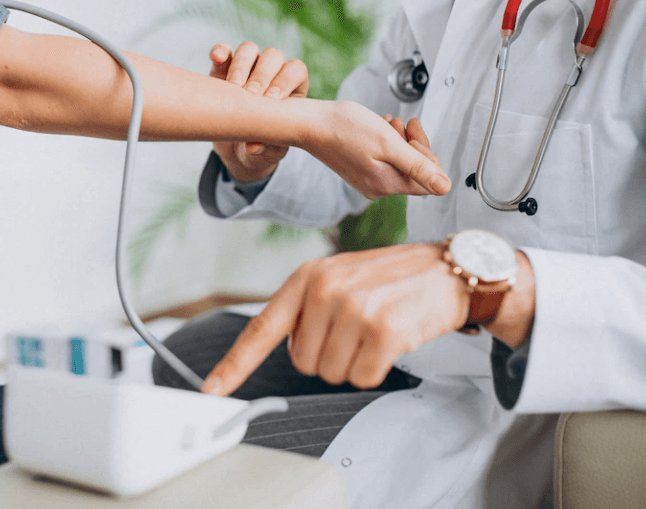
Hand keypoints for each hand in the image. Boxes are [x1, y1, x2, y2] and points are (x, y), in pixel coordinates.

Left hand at [201, 244, 535, 395]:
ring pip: (332, 374)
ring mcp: (353, 309)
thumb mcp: (338, 277)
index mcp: (305, 278)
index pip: (261, 328)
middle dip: (329, 356)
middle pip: (302, 363)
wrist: (448, 270)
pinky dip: (377, 368)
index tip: (213, 390)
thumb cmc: (389, 278)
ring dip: (354, 362)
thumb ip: (305, 308)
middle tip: (355, 328)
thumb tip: (282, 348)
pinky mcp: (383, 330)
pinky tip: (391, 339)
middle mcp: (324, 290)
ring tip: (374, 329)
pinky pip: (363, 377)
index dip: (234, 364)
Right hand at [209, 42, 308, 182]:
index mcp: (292, 88)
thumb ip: (266, 150)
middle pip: (272, 57)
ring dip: (242, 64)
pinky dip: (220, 52)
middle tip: (251, 95)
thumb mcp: (267, 154)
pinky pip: (223, 53)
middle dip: (262, 75)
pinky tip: (217, 59)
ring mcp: (247, 68)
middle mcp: (271, 73)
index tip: (271, 102)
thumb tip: (253, 147)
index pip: (295, 70)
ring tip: (233, 86)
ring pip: (249, 49)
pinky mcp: (223, 70)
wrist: (235, 149)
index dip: (285, 82)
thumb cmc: (260, 149)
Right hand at [304, 101, 450, 198]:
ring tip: (388, 123)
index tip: (413, 129)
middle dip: (413, 144)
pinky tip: (379, 128)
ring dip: (400, 140)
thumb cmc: (345, 129)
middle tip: (402, 123)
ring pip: (400, 163)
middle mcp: (377, 188)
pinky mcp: (360, 172)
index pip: (428, 179)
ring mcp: (367, 181)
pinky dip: (386, 143)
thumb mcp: (389, 144)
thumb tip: (445, 187)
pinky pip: (384, 160)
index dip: (426, 152)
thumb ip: (419, 167)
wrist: (311, 124)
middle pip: (414, 171)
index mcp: (387, 185)